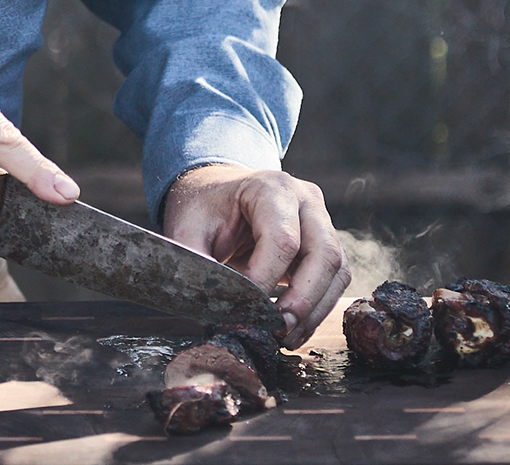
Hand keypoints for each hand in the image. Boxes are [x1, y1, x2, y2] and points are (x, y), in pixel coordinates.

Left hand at [162, 164, 349, 348]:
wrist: (215, 194)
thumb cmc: (204, 208)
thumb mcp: (188, 227)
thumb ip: (195, 260)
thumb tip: (206, 300)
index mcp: (270, 188)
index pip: (283, 238)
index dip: (266, 278)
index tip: (244, 306)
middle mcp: (304, 199)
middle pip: (324, 253)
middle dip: (303, 300)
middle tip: (277, 329)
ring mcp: (320, 220)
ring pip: (336, 270)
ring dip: (314, 310)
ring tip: (285, 336)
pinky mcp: (325, 244)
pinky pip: (335, 280)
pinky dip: (318, 308)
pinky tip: (294, 327)